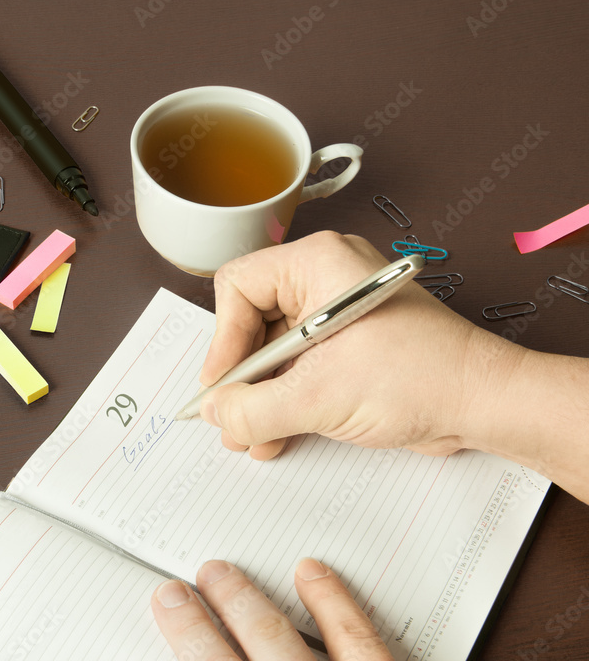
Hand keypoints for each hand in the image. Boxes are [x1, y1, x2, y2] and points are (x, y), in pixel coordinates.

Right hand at [151, 559, 392, 659]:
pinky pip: (355, 638)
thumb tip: (205, 647)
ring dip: (248, 601)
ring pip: (278, 637)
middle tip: (194, 579)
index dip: (184, 632)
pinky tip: (313, 575)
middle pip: (237, 645)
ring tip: (225, 573)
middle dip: (211, 610)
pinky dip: (332, 603)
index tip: (167, 605)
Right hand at [199, 231, 522, 459]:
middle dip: (240, 377)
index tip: (220, 384)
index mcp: (317, 263)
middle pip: (251, 322)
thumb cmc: (423, 377)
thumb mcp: (320, 397)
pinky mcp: (347, 346)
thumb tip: (217, 413)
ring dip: (258, 397)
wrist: (484, 405)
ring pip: (272, 351)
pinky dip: (283, 400)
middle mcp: (324, 280)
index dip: (222, 339)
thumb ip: (254, 408)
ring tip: (250, 436)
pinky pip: (297, 367)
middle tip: (229, 416)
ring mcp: (336, 314)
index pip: (238, 286)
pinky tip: (274, 434)